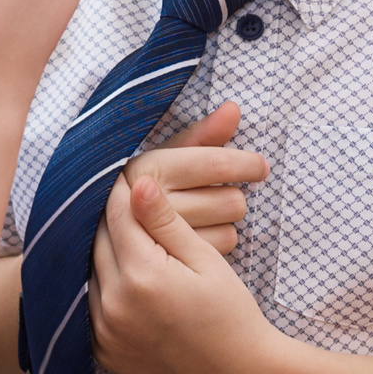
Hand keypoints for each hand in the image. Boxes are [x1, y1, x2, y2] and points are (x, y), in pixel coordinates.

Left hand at [89, 172, 274, 373]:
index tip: (131, 178)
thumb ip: (166, 221)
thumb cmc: (230, 313)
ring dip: (103, 251)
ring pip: (88, 271)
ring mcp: (104, 332)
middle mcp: (114, 305)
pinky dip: (101, 286)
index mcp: (142, 276)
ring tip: (127, 239)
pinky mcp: (102, 351)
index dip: (124, 191)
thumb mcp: (205, 260)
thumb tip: (137, 183)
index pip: (118, 214)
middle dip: (112, 219)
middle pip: (97, 240)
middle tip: (128, 204)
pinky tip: (122, 277)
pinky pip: (89, 305)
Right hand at [123, 103, 266, 254]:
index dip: (243, 164)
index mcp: (149, 169)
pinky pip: (222, 249)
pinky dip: (219, 242)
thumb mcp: (167, 157)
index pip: (211, 165)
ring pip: (230, 228)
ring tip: (205, 215)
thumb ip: (202, 134)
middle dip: (232, 196)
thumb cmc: (148, 186)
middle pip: (229, 200)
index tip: (260, 166)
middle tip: (220, 195)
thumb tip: (233, 109)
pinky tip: (201, 237)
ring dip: (225, 221)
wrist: (112, 231)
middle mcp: (152, 204)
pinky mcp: (171, 264)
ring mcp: (161, 240)